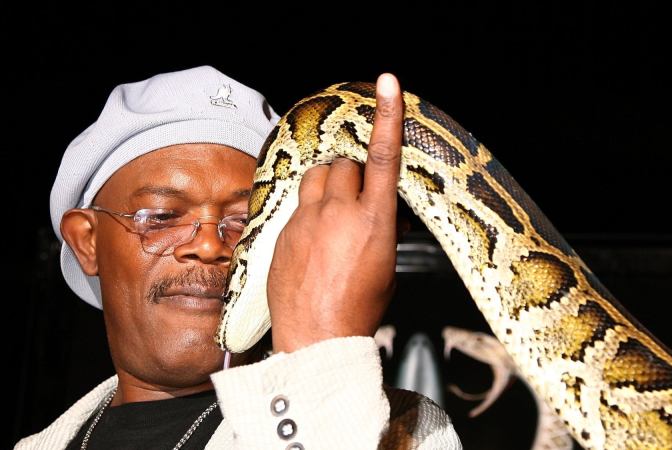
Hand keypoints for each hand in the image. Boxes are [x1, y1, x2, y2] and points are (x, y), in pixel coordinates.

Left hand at [267, 73, 403, 352]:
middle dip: (352, 172)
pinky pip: (297, 205)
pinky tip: (313, 239)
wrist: (316, 339)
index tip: (387, 83)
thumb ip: (380, 230)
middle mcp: (338, 213)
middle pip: (343, 164)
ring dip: (328, 184)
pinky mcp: (283, 232)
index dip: (387, 116)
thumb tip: (374, 216)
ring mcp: (306, 220)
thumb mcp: (385, 267)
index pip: (383, 157)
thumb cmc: (358, 309)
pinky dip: (309, 212)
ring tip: (333, 211)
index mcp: (373, 221)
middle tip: (357, 198)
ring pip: (316, 177)